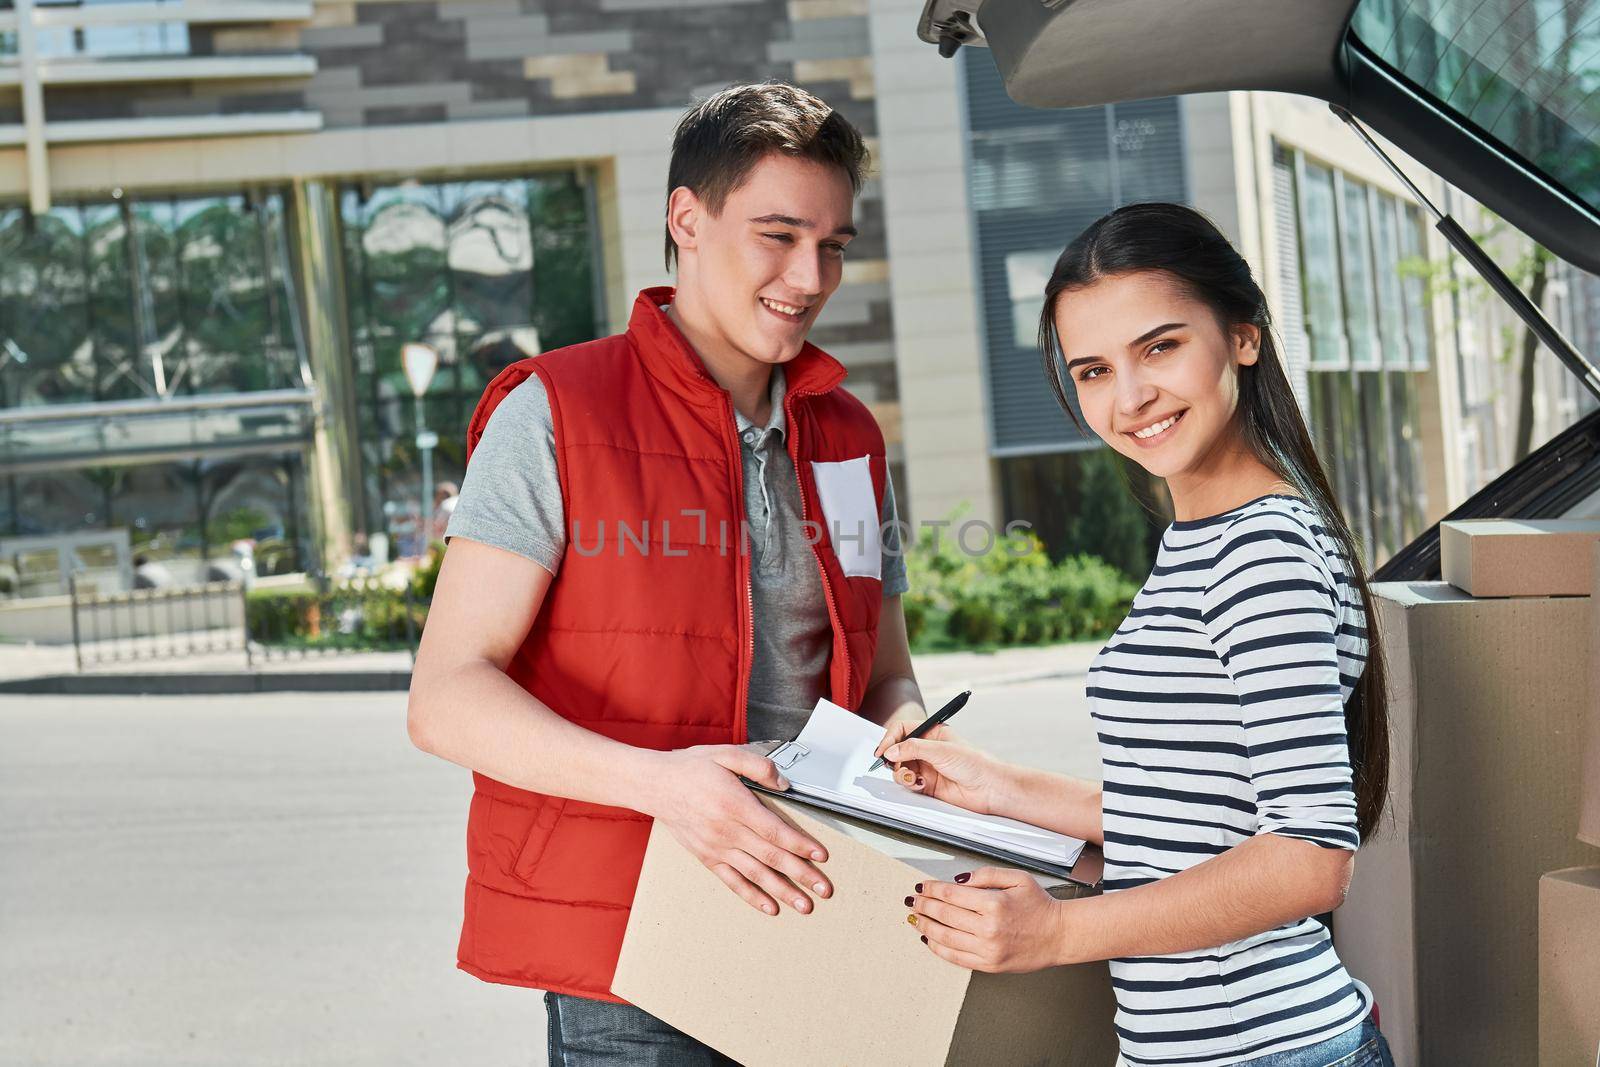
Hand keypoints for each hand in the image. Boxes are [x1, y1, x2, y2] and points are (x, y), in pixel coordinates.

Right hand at [640, 745, 830, 916]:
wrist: (656, 786)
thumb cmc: (691, 769)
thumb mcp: (726, 754)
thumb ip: (758, 765)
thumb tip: (784, 783)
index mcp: (735, 804)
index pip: (775, 831)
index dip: (800, 845)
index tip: (820, 855)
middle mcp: (727, 831)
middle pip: (771, 857)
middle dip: (801, 874)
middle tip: (823, 889)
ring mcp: (717, 848)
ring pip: (756, 874)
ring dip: (782, 891)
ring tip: (804, 905)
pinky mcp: (707, 857)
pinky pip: (733, 881)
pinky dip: (752, 896)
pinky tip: (770, 907)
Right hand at [872, 719, 1005, 814]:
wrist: (989, 789)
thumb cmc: (974, 763)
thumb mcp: (941, 750)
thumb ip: (912, 748)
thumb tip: (890, 751)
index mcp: (932, 732)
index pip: (902, 730)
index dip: (890, 738)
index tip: (883, 751)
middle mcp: (927, 749)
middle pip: (898, 749)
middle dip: (892, 758)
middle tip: (891, 765)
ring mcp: (926, 767)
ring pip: (900, 767)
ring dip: (901, 773)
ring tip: (912, 777)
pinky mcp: (927, 785)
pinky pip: (908, 782)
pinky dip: (909, 783)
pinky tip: (920, 785)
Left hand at [907, 867, 1071, 972]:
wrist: (1059, 935)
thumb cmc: (1040, 906)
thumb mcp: (1017, 878)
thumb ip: (986, 874)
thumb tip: (958, 880)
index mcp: (994, 903)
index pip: (950, 895)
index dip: (931, 889)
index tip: (923, 886)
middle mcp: (988, 928)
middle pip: (944, 915)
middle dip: (923, 906)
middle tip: (913, 900)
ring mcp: (988, 949)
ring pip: (945, 938)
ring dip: (925, 926)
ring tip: (915, 918)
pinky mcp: (989, 964)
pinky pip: (956, 957)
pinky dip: (938, 948)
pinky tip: (929, 939)